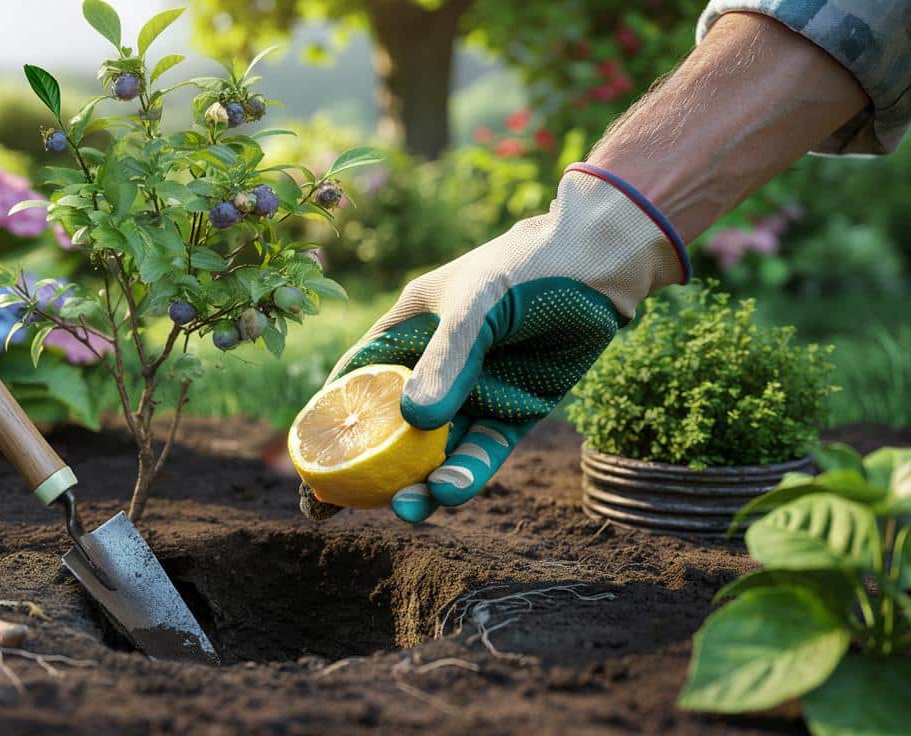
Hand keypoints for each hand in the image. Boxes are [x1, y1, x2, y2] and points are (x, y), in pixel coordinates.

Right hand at [299, 164, 688, 522]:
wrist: (601, 265)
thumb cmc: (527, 267)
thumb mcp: (477, 305)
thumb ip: (447, 360)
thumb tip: (414, 422)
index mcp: (406, 331)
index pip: (355, 381)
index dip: (328, 422)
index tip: (309, 463)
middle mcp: (434, 368)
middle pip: (388, 428)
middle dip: (362, 472)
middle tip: (330, 511)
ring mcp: (473, 394)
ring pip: (434, 451)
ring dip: (417, 483)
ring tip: (404, 510)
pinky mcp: (514, 413)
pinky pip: (483, 452)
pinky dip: (466, 475)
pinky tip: (451, 493)